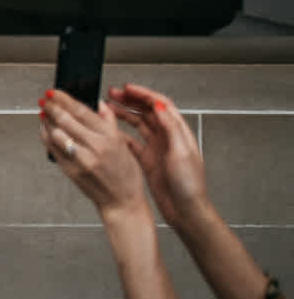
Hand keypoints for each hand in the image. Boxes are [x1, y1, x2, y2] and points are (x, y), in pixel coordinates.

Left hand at [38, 89, 150, 220]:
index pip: (81, 111)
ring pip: (55, 133)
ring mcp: (81, 160)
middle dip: (51, 106)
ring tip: (44, 112)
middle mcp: (95, 148)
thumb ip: (109, 122)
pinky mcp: (69, 170)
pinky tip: (46, 129)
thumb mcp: (124, 144)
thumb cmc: (125, 175)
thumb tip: (98, 103)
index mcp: (110, 138)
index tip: (54, 92)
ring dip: (46, 120)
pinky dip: (46, 135)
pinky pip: (52, 148)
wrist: (122, 202)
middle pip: (65, 120)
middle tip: (45, 99)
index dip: (64, 99)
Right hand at [108, 82, 210, 229]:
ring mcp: (157, 149)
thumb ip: (171, 128)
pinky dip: (120, 135)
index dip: (143, 94)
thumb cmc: (190, 185)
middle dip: (129, 100)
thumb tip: (160, 106)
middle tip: (112, 94)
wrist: (186, 210)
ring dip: (123, 114)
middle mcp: (167, 138)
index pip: (160, 105)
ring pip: (138, 124)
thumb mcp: (182, 153)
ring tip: (108, 108)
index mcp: (178, 133)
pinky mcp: (149, 160)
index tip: (127, 88)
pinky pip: (132, 142)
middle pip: (147, 111)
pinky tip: (111, 133)